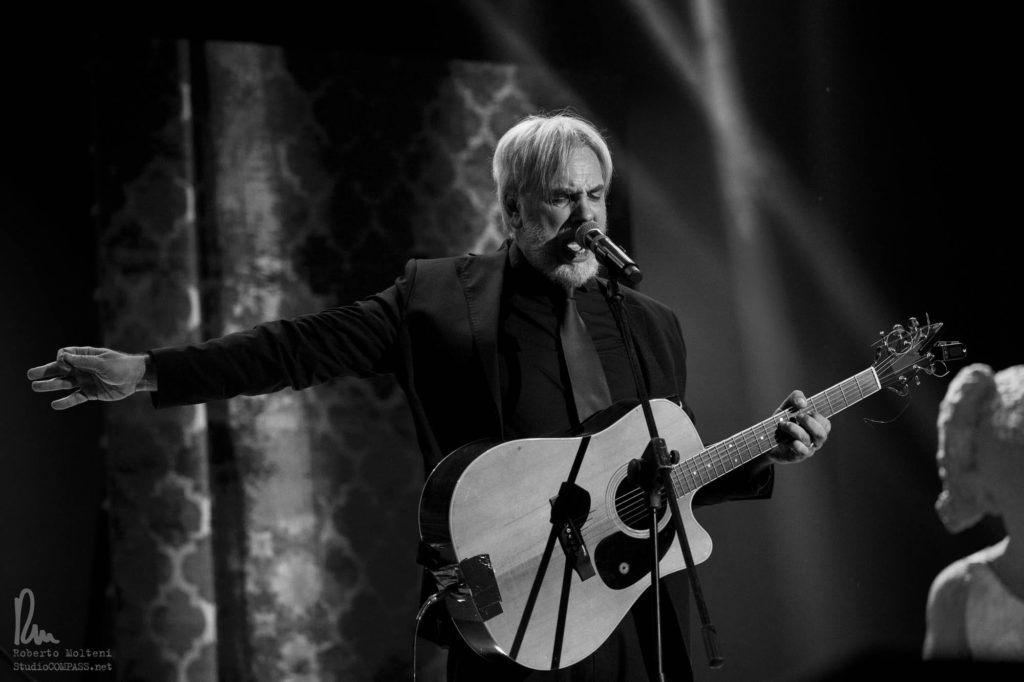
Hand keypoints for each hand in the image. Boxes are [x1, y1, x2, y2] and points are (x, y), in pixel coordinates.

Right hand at [27, 347, 148, 409]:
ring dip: (50, 385)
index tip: (66, 366)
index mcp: (85, 356)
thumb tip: (63, 356)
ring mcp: (85, 381)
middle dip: (45, 371)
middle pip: (59, 369)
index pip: (64, 355)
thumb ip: (84, 361)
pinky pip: (75, 398)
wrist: (136, 379)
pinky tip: (54, 405)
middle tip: (30, 375)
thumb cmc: (121, 366)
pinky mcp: (90, 393)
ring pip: (64, 383)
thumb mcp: (103, 362)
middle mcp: (82, 368)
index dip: (61, 360)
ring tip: (35, 387)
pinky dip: (66, 402)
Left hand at [768, 390, 830, 463]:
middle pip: (821, 434)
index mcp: (816, 427)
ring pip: (808, 440)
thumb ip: (796, 397)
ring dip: (794, 429)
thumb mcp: (787, 406)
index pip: (826, 424)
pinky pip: (802, 451)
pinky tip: (789, 441)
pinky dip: (797, 445)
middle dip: (809, 422)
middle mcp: (814, 440)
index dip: (817, 417)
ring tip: (783, 424)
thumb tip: (803, 403)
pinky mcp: (797, 456)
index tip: (805, 411)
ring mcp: (807, 449)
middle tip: (797, 416)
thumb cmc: (782, 421)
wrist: (766, 438)